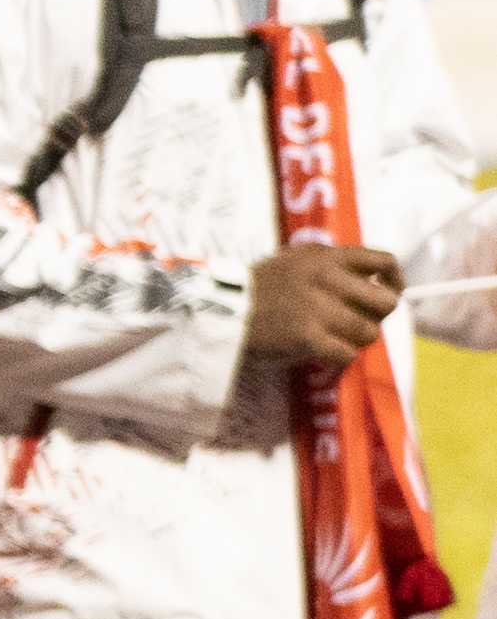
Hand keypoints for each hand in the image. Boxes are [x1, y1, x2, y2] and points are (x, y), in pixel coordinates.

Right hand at [248, 241, 405, 370]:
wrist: (222, 310)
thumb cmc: (259, 288)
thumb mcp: (295, 260)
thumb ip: (331, 264)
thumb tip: (370, 280)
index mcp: (327, 257)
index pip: (384, 261)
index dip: (395, 280)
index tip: (388, 291)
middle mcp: (328, 279)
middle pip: (386, 302)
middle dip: (377, 317)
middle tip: (358, 323)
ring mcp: (318, 309)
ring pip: (369, 332)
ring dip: (355, 341)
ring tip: (336, 342)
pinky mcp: (307, 337)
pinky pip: (347, 354)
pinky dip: (339, 361)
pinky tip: (324, 360)